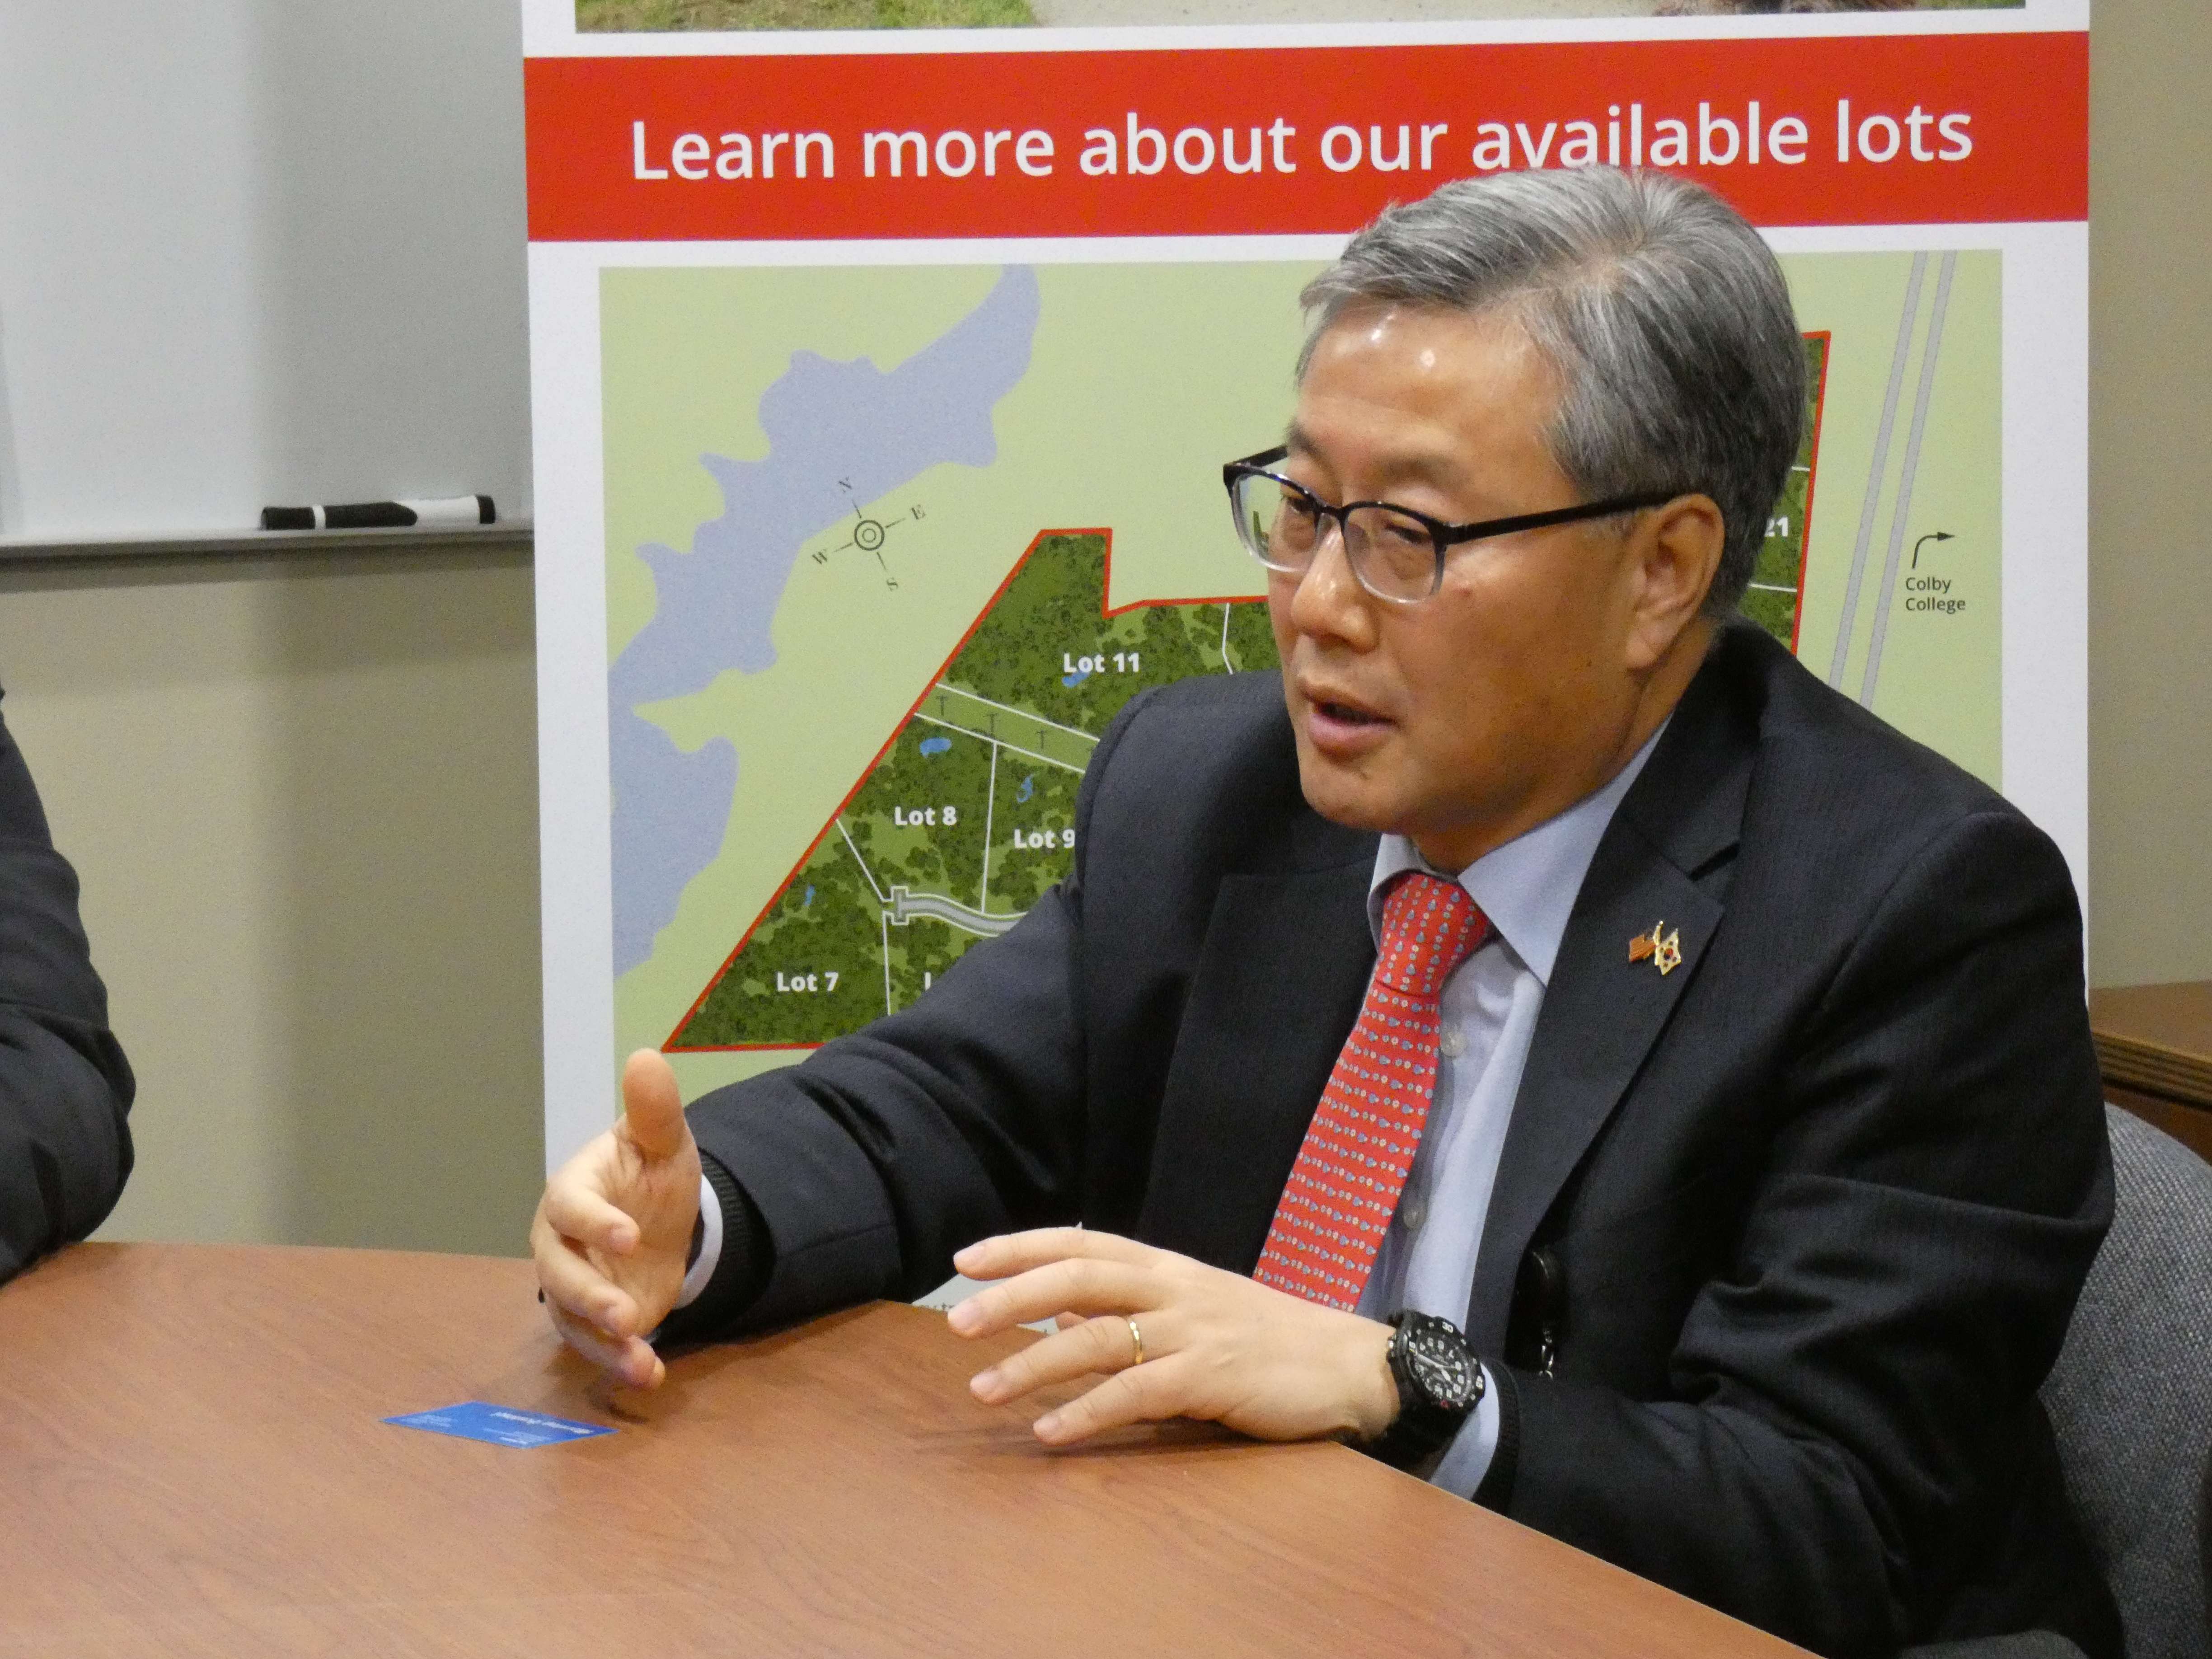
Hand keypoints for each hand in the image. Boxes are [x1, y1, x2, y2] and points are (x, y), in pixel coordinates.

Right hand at [529, 1049, 701, 1389]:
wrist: (659, 1217)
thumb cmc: (651, 1173)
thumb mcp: (663, 1141)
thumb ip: (654, 1109)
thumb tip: (647, 1057)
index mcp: (572, 1192)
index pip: (570, 1207)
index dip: (594, 1222)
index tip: (629, 1235)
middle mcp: (559, 1243)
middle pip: (559, 1272)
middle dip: (589, 1295)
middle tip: (624, 1313)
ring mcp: (572, 1285)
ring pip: (572, 1317)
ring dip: (603, 1339)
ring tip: (637, 1355)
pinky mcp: (591, 1320)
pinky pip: (596, 1344)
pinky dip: (621, 1362)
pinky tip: (650, 1374)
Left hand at [946, 1229, 1398, 1446]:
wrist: (1348, 1364)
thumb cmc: (1266, 1341)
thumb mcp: (1192, 1314)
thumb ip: (1127, 1314)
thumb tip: (1060, 1318)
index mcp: (1166, 1267)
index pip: (1082, 1242)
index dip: (1022, 1247)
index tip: (966, 1259)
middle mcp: (1174, 1287)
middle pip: (1079, 1276)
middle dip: (1013, 1296)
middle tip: (958, 1323)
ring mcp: (1194, 1330)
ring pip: (1099, 1336)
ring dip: (1035, 1363)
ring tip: (984, 1389)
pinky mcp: (1212, 1376)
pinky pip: (1138, 1392)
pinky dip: (1088, 1412)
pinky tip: (1051, 1433)